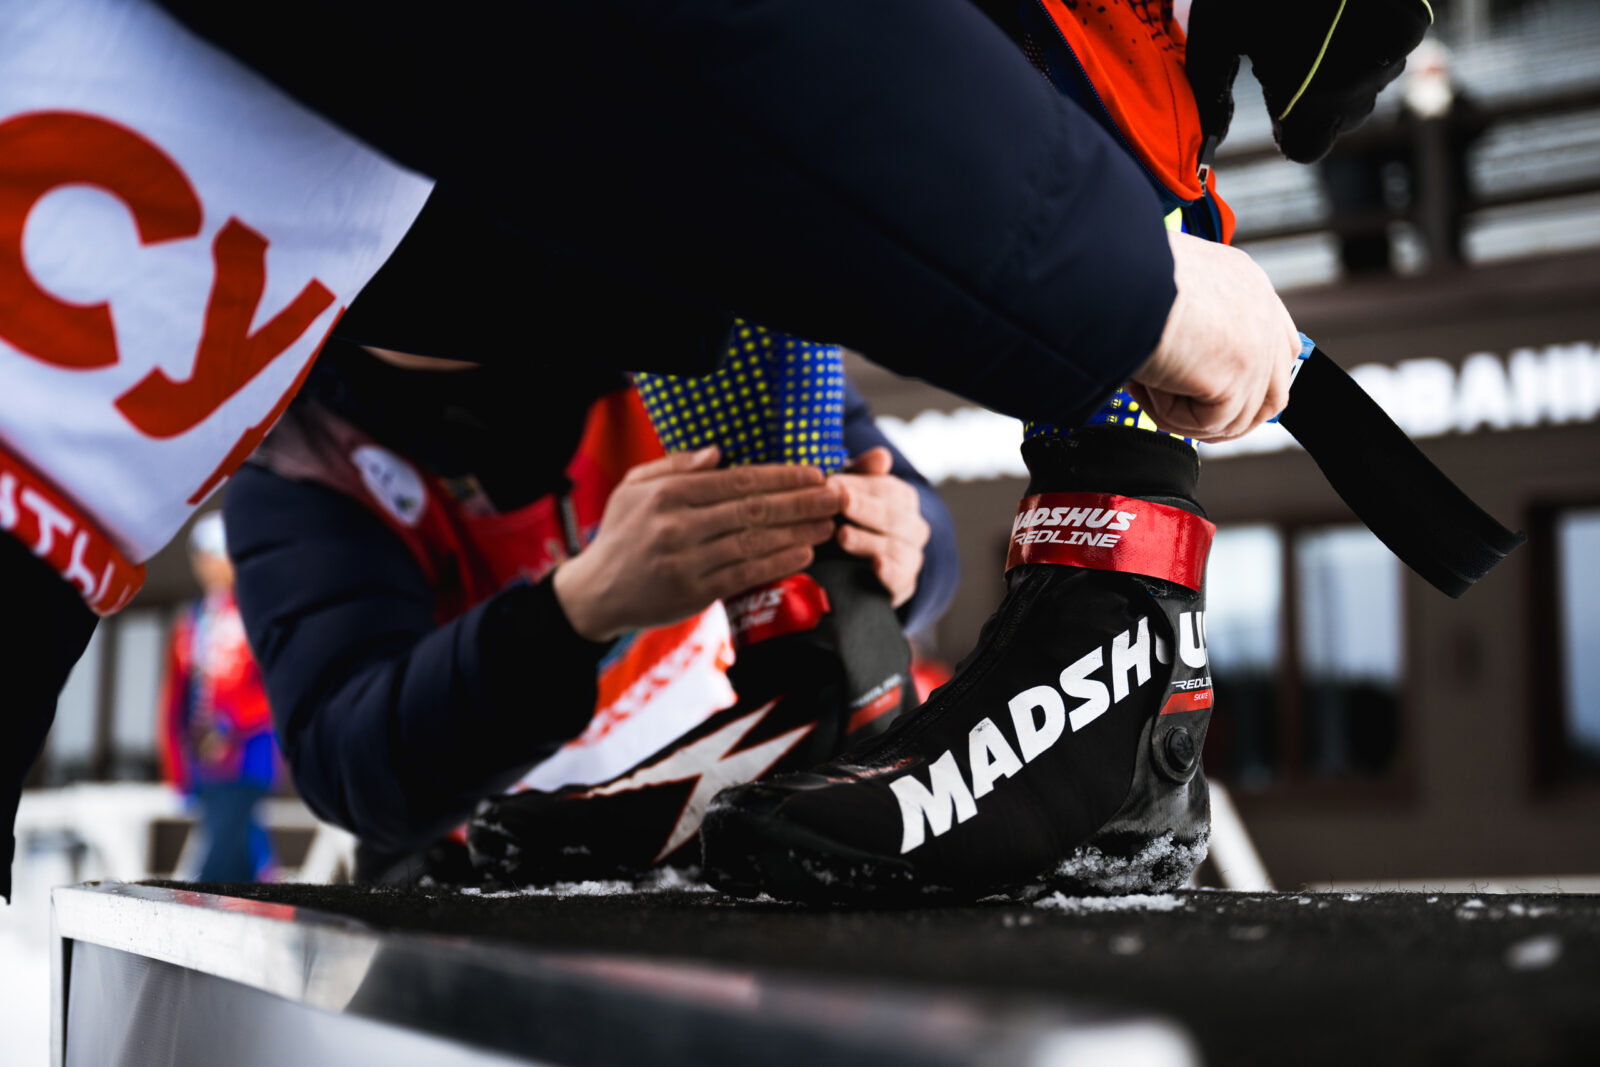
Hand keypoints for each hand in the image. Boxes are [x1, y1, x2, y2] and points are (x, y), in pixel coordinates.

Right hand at [553, 447, 840, 640]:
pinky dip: (777, 563)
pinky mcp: (693, 592)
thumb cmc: (622, 534)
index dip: (781, 476)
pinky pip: (745, 575)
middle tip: (836, 495)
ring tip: (829, 523)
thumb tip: (718, 454)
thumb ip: (674, 466)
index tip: (815, 473)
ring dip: (798, 532)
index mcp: (668, 493)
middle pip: (753, 509)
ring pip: (754, 542)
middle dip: (801, 501)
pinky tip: (804, 553)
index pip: (738, 480)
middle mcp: (678, 525)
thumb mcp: (634, 487)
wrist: (597, 591)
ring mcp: (686, 561)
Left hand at [830, 447, 929, 608]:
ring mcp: (911, 557)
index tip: (832, 482)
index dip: (860, 485)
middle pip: (893, 516)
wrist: (850, 570)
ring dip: (868, 540)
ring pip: (896, 547)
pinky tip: (875, 566)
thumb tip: (882, 455)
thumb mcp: (847, 492)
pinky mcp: (904, 585)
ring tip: (842, 535)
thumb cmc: (847, 519)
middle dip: (865, 508)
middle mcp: (913, 527)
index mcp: (902, 499)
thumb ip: (860, 473)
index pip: (887, 488)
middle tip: (840, 502)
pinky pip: (903, 579)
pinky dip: (891, 573)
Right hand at [1127, 231, 1300, 441]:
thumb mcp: (1167, 288)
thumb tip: (1177, 356)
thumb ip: (1190, 319)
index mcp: (1247, 284)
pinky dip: (1171, 415)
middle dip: (1227, 416)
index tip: (1208, 397)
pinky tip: (1147, 387)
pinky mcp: (1240, 372)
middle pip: (1272, 391)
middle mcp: (1261, 310)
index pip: (1276, 347)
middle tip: (1182, 416)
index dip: (1247, 383)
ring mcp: (1258, 342)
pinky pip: (1209, 423)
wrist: (1114, 276)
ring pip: (1238, 416)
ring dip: (1189, 416)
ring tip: (1149, 391)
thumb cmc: (1121, 275)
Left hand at [1186, 0, 1432, 163]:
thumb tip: (1207, 143)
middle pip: (1341, 118)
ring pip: (1368, 83)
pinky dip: (1367, 36)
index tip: (1276, 100)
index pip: (1307, 147)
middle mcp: (1366, 79)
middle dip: (1316, 98)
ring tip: (1316, 25)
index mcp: (1317, 96)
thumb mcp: (1216, 33)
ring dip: (1344, 67)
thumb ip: (1211, 93)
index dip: (1287, 128)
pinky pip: (1390, 47)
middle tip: (1291, 51)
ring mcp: (1397, 48)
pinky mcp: (1417, 17)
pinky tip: (1340, 10)